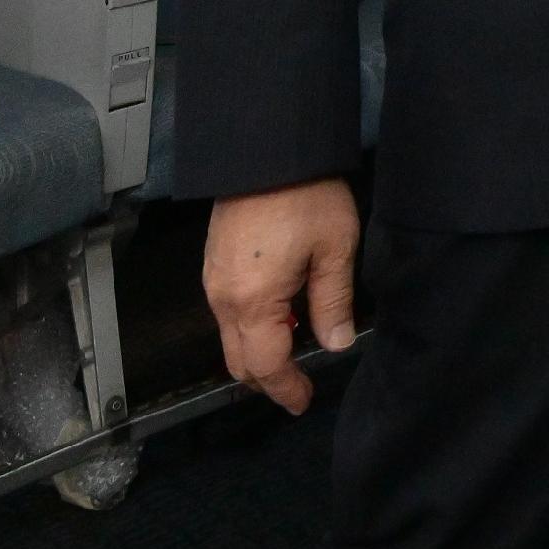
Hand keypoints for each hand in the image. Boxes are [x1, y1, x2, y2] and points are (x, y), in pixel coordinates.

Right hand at [204, 176, 358, 415]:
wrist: (266, 147)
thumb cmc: (305, 196)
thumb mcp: (335, 250)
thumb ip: (333, 303)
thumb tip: (335, 344)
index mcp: (253, 302)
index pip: (265, 365)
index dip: (286, 388)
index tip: (303, 401)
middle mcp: (222, 298)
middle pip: (239, 360)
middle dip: (268, 379)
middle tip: (299, 385)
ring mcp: (212, 280)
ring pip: (230, 337)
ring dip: (259, 351)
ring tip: (297, 348)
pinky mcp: (213, 264)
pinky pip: (227, 313)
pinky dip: (251, 327)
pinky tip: (282, 315)